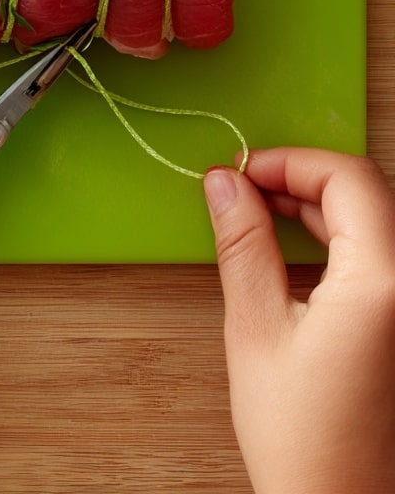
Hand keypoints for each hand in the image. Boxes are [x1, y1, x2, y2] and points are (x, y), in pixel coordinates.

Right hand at [204, 148, 394, 493]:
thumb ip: (243, 243)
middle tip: (246, 190)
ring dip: (321, 206)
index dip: (291, 162)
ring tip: (262, 215)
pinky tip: (298, 248)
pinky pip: (382, 255)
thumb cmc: (303, 441)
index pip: (348, 178)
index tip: (245, 171)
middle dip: (303, 180)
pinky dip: (341, 237)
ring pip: (377, 220)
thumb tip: (225, 184)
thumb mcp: (256, 329)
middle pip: (367, 193)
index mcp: (385, 284)